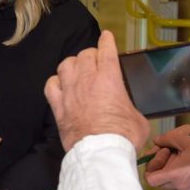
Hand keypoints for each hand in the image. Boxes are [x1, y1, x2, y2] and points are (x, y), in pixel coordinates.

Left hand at [45, 31, 149, 153]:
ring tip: (77, 69)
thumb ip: (131, 108)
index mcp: (109, 79)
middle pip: (85, 55)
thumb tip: (130, 113)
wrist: (100, 153)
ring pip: (65, 65)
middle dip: (92, 54)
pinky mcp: (58, 107)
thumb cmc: (123, 136)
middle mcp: (87, 80)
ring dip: (73, 64)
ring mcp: (70, 92)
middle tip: (96, 61)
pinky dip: (55, 82)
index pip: (106, 51)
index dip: (106, 40)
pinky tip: (60, 85)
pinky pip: (50, 85)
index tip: (106, 36)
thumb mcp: (139, 119)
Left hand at [144, 125, 189, 189]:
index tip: (160, 157)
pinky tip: (189, 167)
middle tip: (170, 155)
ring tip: (181, 160)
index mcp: (174, 174)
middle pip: (159, 182)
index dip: (151, 168)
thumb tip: (156, 140)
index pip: (150, 180)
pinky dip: (181, 178)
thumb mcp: (184, 139)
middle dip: (161, 169)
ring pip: (170, 185)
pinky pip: (181, 187)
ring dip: (171, 174)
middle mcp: (179, 186)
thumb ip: (166, 139)